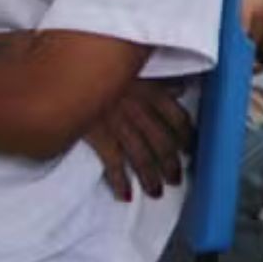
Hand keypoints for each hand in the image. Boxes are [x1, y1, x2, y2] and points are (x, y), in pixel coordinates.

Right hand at [84, 79, 192, 201]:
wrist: (73, 72)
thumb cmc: (103, 66)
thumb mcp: (136, 68)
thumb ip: (160, 81)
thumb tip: (182, 88)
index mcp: (152, 92)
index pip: (178, 118)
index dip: (186, 135)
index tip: (189, 148)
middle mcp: (141, 111)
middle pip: (163, 143)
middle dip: (171, 164)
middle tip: (176, 179)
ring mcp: (122, 126)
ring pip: (143, 157)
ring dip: (151, 177)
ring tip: (157, 192)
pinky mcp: (101, 137)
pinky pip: (114, 164)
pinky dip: (121, 182)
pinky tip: (126, 195)